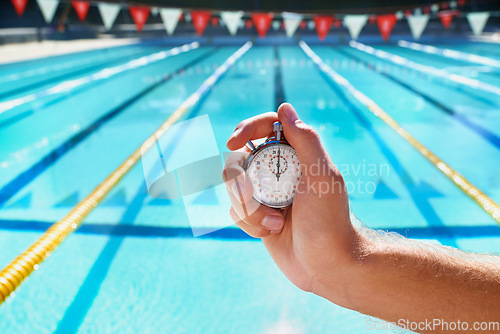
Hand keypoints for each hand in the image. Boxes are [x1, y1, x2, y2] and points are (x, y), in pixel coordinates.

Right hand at [223, 103, 363, 301]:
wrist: (326, 265)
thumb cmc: (329, 220)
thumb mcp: (322, 176)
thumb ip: (306, 140)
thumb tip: (284, 107)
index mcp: (295, 155)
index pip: (265, 128)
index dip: (246, 128)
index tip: (233, 141)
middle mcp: (278, 171)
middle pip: (240, 159)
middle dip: (241, 181)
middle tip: (252, 197)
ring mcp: (265, 194)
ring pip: (234, 188)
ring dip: (249, 208)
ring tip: (276, 223)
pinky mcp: (257, 216)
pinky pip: (236, 211)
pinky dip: (250, 223)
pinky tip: (272, 232)